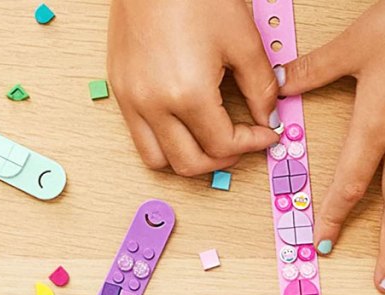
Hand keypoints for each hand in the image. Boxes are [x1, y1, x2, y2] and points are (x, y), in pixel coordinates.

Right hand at [108, 0, 280, 175]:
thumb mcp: (242, 40)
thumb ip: (260, 87)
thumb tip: (266, 115)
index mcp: (186, 94)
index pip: (222, 145)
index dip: (251, 144)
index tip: (264, 134)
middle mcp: (152, 103)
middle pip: (189, 164)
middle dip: (222, 160)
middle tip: (241, 143)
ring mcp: (130, 98)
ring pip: (158, 159)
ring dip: (188, 158)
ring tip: (211, 140)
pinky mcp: (118, 87)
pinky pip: (139, 135)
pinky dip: (165, 141)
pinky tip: (186, 123)